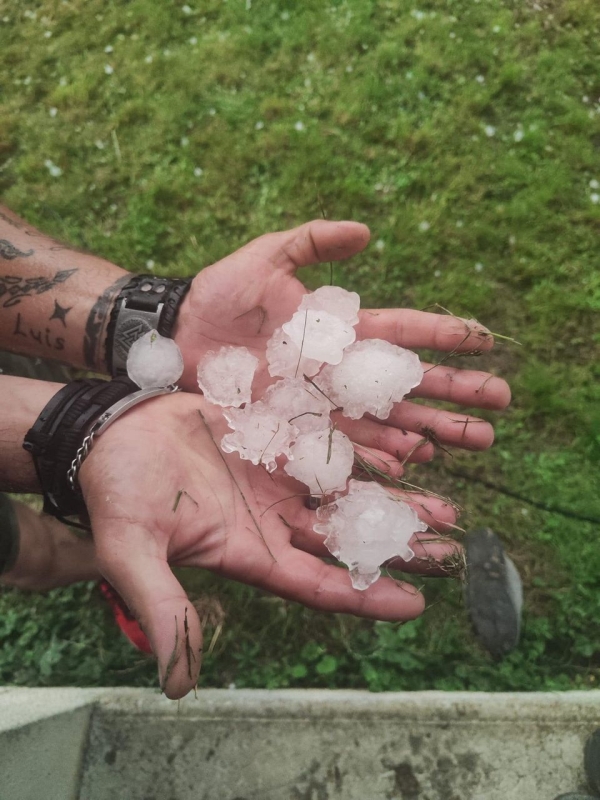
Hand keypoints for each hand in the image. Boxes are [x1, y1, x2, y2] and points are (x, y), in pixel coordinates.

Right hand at [80, 392, 458, 698]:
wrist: (110, 432)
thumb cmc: (119, 493)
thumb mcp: (134, 551)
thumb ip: (162, 608)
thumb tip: (177, 686)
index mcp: (249, 552)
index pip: (318, 584)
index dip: (364, 596)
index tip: (415, 605)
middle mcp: (272, 519)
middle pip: (346, 540)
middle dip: (396, 548)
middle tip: (452, 553)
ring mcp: (276, 478)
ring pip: (348, 494)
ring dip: (394, 502)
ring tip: (445, 510)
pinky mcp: (275, 437)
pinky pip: (330, 446)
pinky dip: (367, 452)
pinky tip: (406, 452)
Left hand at [174, 220, 509, 465]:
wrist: (177, 337)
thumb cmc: (219, 294)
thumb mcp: (266, 257)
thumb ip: (313, 240)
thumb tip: (366, 232)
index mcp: (339, 327)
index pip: (404, 331)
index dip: (444, 335)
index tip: (486, 341)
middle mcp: (341, 369)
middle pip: (409, 382)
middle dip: (455, 390)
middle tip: (500, 403)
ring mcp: (323, 402)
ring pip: (390, 419)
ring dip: (433, 431)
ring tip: (476, 441)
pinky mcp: (298, 428)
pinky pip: (347, 446)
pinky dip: (380, 456)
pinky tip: (412, 466)